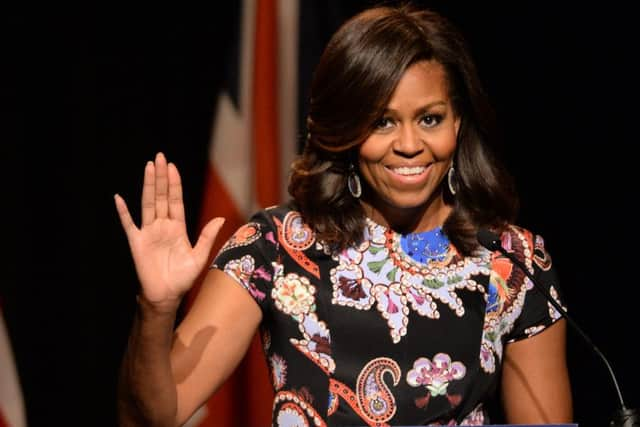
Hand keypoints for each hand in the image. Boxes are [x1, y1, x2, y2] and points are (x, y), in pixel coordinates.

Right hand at [114, 152, 224, 309]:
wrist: (166, 295)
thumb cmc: (183, 278)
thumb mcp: (199, 256)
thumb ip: (207, 236)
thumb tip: (221, 219)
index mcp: (178, 227)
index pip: (176, 200)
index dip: (174, 184)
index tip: (173, 167)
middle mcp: (162, 226)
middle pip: (161, 196)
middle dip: (161, 177)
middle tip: (160, 157)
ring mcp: (149, 232)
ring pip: (148, 203)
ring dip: (148, 186)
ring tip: (148, 167)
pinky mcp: (137, 242)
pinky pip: (128, 224)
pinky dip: (123, 212)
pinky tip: (119, 198)